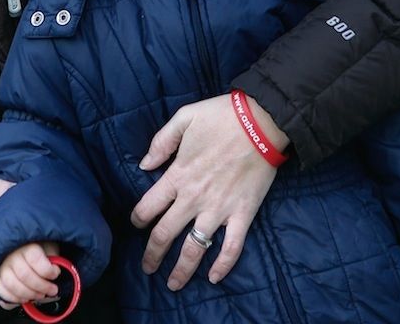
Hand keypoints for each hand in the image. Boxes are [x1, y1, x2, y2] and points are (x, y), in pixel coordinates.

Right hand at [0, 241, 60, 310]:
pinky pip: (0, 292)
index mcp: (26, 245)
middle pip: (24, 275)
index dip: (47, 270)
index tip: (55, 273)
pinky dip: (13, 299)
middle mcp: (11, 255)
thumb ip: (53, 259)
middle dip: (41, 286)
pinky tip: (25, 298)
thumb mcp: (49, 247)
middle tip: (52, 290)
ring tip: (40, 295)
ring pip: (11, 285)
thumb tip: (58, 273)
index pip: (34, 258)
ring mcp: (1, 267)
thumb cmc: (38, 247)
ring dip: (28, 294)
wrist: (23, 246)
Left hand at [130, 93, 285, 289]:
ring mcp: (219, 209)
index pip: (148, 206)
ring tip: (173, 284)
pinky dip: (223, 266)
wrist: (262, 121)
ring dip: (181, 269)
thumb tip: (144, 165)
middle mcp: (194, 198)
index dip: (138, 219)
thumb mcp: (184, 117)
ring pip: (194, 248)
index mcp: (178, 175)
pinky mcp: (243, 214)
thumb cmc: (222, 116)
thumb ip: (162, 141)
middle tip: (147, 267)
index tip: (136, 225)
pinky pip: (232, 247)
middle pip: (165, 234)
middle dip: (152, 255)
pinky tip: (214, 277)